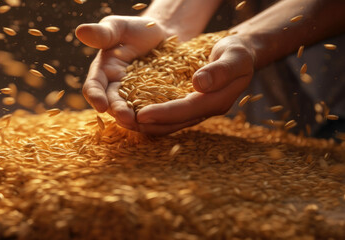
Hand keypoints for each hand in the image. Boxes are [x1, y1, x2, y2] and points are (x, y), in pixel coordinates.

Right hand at [75, 16, 168, 129]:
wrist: (165, 37)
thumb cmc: (137, 30)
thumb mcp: (120, 27)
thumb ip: (103, 33)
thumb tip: (80, 31)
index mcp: (103, 72)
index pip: (93, 87)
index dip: (95, 96)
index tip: (100, 105)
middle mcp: (116, 89)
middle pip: (113, 104)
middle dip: (118, 111)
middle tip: (127, 117)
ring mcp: (135, 98)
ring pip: (132, 112)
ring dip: (136, 119)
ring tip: (143, 121)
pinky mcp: (154, 102)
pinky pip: (154, 111)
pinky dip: (157, 116)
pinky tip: (165, 118)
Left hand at [135, 34, 255, 134]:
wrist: (238, 55)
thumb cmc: (237, 52)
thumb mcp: (234, 56)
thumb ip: (220, 70)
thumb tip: (199, 84)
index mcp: (217, 101)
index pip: (187, 110)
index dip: (163, 113)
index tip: (140, 115)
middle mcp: (205, 110)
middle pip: (174, 123)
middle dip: (149, 124)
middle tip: (124, 122)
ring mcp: (196, 110)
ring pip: (169, 123)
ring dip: (147, 124)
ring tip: (123, 120)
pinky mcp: (188, 105)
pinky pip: (167, 114)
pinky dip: (151, 115)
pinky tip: (133, 110)